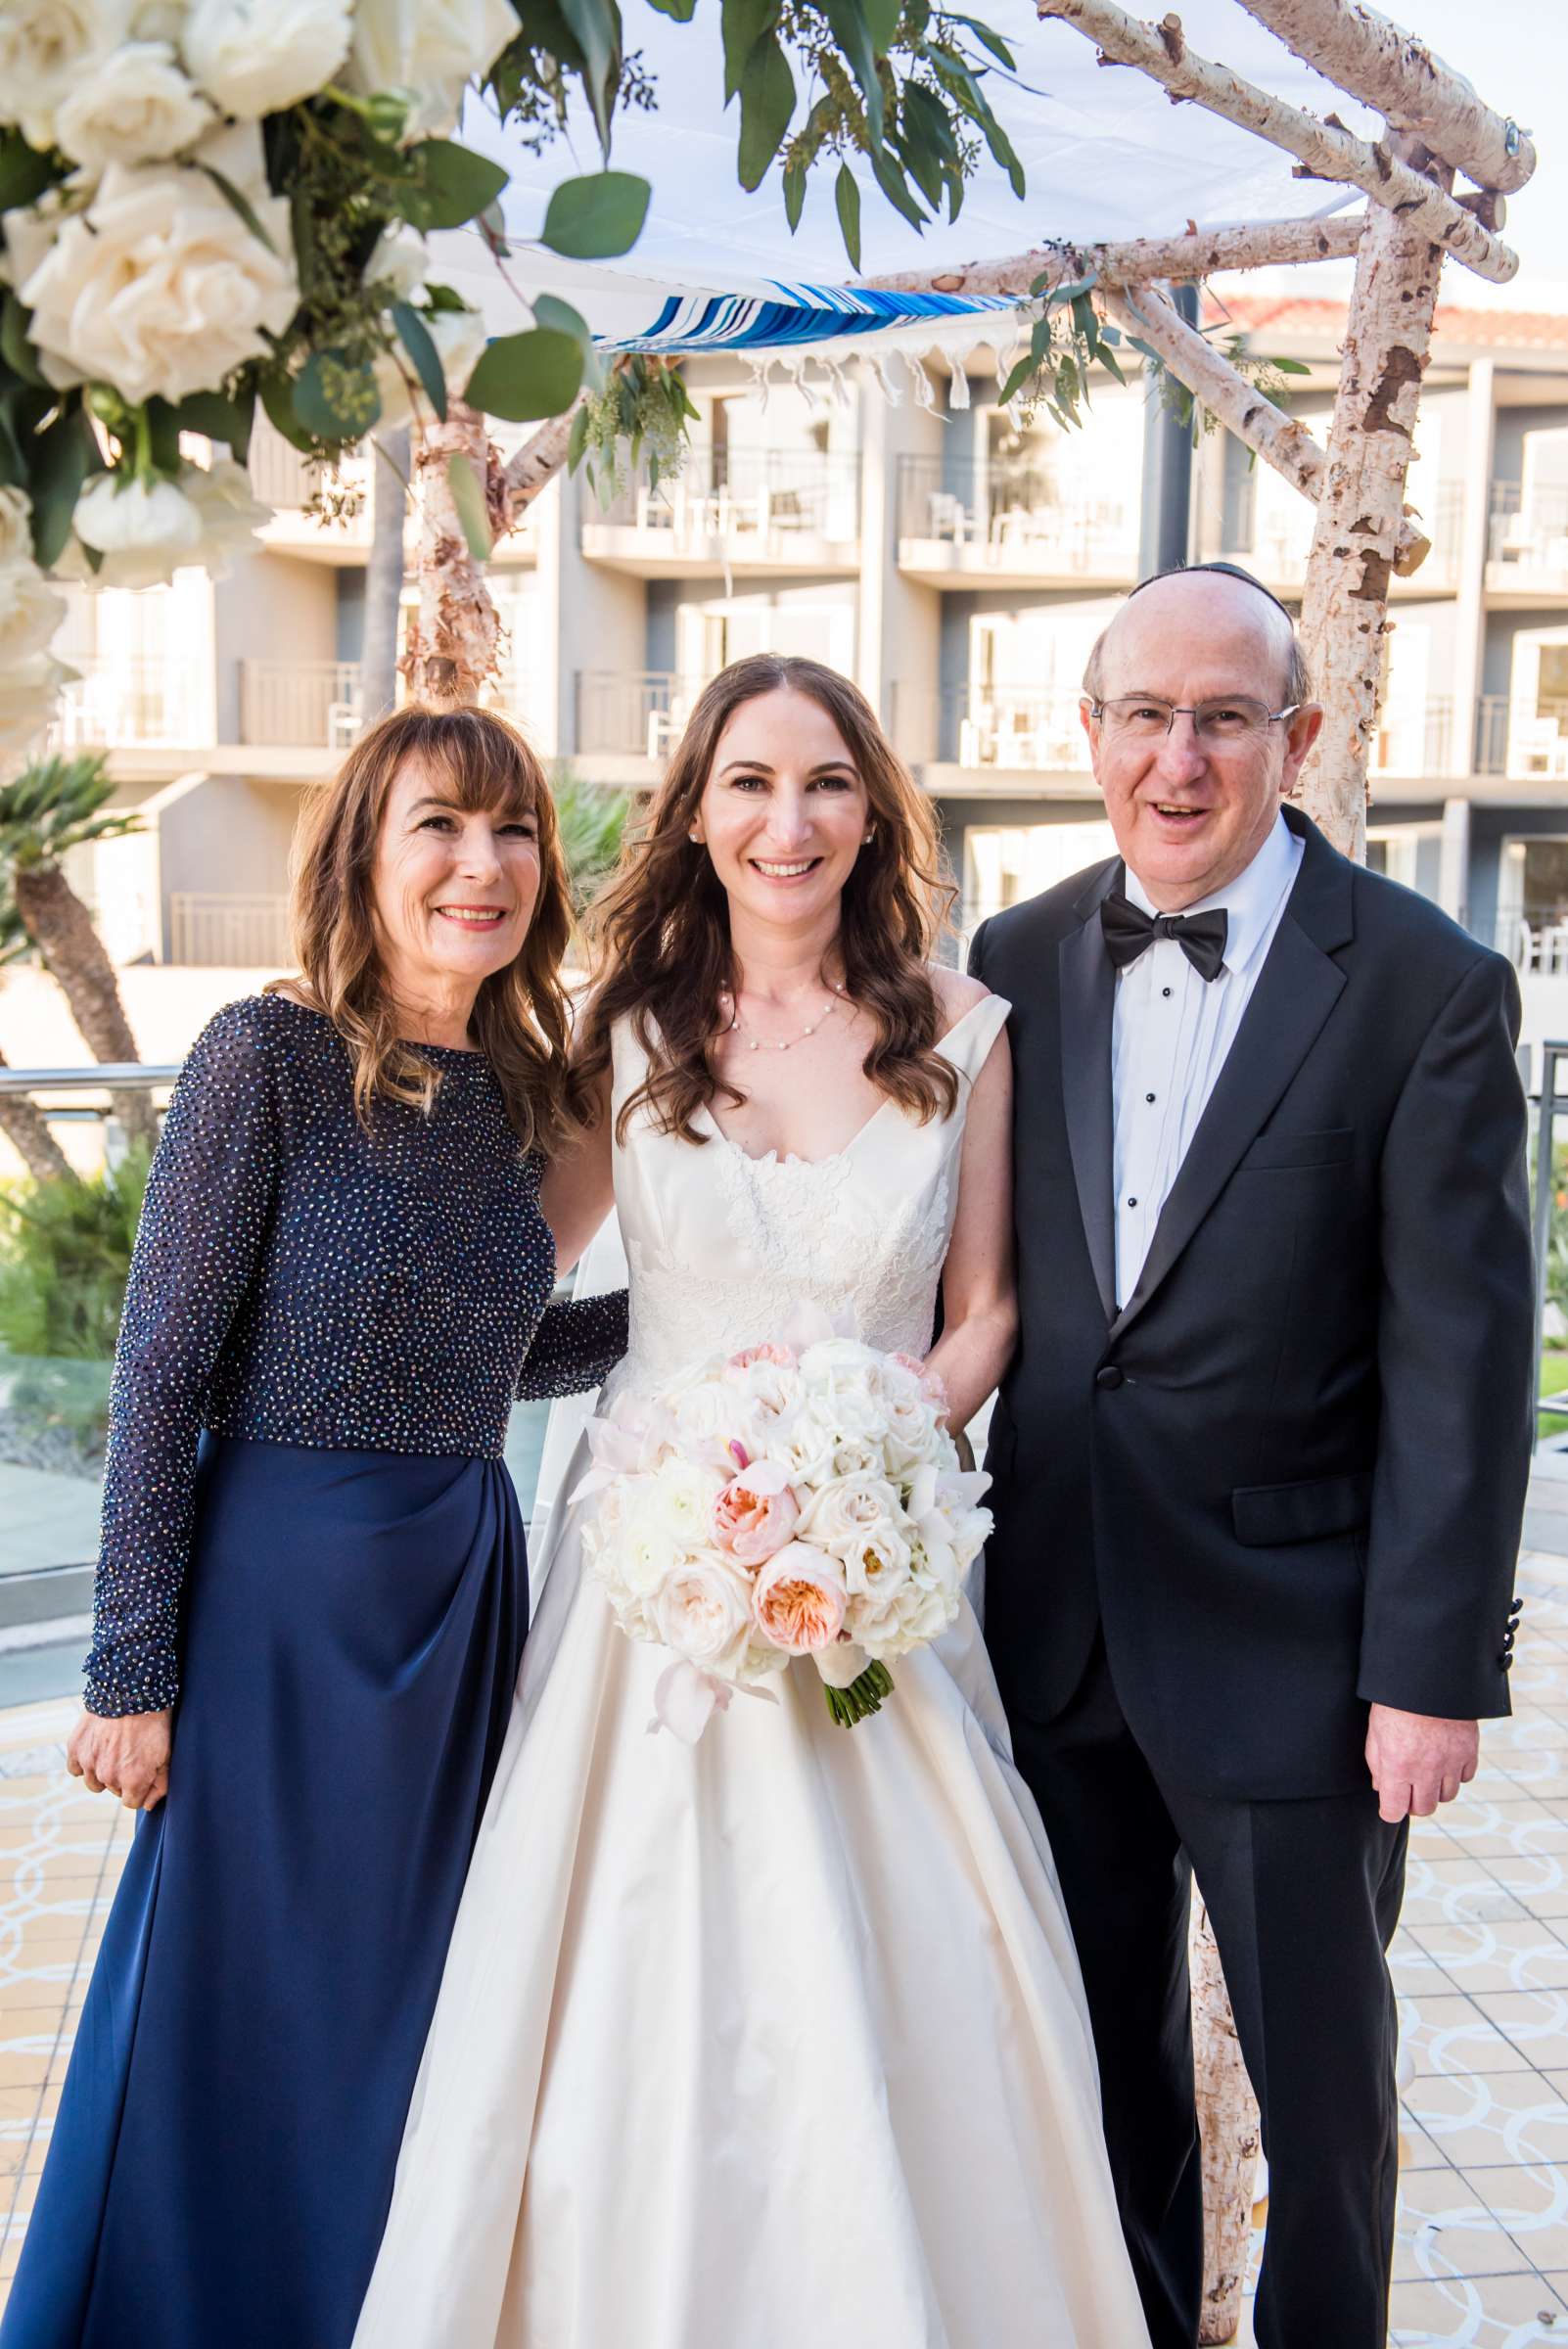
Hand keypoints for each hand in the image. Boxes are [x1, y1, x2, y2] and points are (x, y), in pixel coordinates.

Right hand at [67, 1707, 171, 1811]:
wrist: (131, 1690)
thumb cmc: (153, 1721)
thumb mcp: (167, 1753)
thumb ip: (160, 1784)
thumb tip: (148, 1804)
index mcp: (132, 1781)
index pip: (131, 1802)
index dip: (139, 1788)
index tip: (142, 1772)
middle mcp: (108, 1776)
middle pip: (114, 1789)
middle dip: (122, 1777)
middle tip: (131, 1752)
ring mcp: (89, 1763)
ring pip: (94, 1782)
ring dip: (102, 1771)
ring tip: (113, 1749)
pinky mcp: (75, 1748)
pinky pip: (75, 1768)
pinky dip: (84, 1761)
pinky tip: (96, 1747)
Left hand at [1365, 1704, 1477, 1823]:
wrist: (1429, 1677)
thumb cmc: (1395, 1701)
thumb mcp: (1375, 1731)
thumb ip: (1376, 1763)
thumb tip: (1380, 1787)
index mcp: (1398, 1766)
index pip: (1394, 1811)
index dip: (1390, 1811)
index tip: (1390, 1805)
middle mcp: (1426, 1770)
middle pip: (1423, 1809)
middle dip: (1413, 1803)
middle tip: (1408, 1789)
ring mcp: (1450, 1762)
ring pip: (1446, 1796)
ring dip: (1435, 1789)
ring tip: (1427, 1772)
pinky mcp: (1469, 1752)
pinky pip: (1465, 1777)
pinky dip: (1455, 1774)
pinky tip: (1445, 1760)